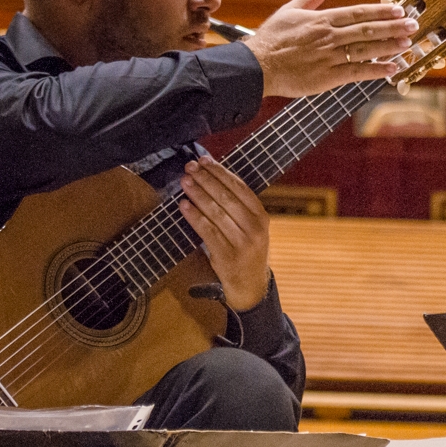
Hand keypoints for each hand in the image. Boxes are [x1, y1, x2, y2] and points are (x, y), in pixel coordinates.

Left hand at [178, 156, 270, 310]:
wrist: (251, 286)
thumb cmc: (245, 250)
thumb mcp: (251, 227)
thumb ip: (237, 206)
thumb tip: (210, 177)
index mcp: (261, 217)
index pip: (240, 188)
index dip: (221, 173)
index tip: (204, 161)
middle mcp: (255, 229)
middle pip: (227, 198)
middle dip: (206, 180)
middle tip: (190, 168)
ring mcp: (242, 244)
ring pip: (217, 213)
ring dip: (198, 194)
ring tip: (185, 182)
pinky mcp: (227, 257)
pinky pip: (208, 232)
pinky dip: (194, 217)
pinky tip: (184, 205)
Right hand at [243, 0, 418, 97]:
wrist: (257, 66)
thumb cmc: (272, 38)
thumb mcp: (290, 10)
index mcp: (322, 19)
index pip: (358, 13)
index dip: (381, 11)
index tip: (399, 9)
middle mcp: (329, 36)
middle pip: (367, 30)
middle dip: (393, 26)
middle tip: (414, 25)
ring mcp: (329, 57)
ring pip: (365, 50)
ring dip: (389, 46)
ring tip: (408, 43)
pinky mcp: (328, 77)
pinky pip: (357, 72)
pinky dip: (376, 70)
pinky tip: (392, 68)